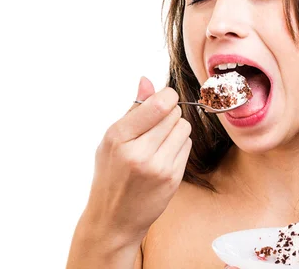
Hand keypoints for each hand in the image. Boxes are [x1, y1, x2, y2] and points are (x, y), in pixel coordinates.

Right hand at [81, 76, 192, 244]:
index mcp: (119, 136)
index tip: (162, 100)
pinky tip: (164, 157)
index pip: (159, 104)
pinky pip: (187, 146)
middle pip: (174, 113)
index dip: (167, 96)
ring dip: (176, 130)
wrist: (113, 218)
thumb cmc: (111, 174)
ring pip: (184, 128)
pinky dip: (179, 146)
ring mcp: (158, 167)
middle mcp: (139, 152)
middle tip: (156, 126)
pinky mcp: (172, 178)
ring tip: (159, 142)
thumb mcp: (111, 140)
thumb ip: (133, 109)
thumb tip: (147, 80)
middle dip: (169, 114)